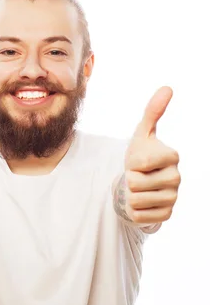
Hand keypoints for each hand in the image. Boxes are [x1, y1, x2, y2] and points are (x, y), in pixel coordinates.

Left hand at [121, 86, 180, 223]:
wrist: (141, 182)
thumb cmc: (141, 154)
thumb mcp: (142, 133)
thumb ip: (152, 111)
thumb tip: (167, 87)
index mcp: (173, 156)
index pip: (138, 162)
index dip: (130, 162)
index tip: (137, 160)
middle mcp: (177, 178)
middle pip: (134, 182)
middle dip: (128, 179)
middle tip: (136, 176)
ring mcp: (174, 198)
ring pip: (134, 200)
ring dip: (128, 195)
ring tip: (138, 188)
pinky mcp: (166, 215)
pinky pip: (138, 216)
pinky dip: (132, 211)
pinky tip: (141, 202)